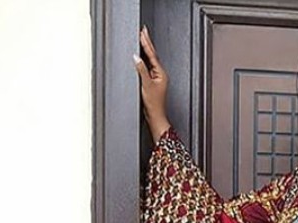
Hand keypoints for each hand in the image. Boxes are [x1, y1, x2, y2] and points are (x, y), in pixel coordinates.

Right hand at [133, 26, 170, 140]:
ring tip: (142, 38)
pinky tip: (140, 56)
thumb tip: (136, 57)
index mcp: (161, 73)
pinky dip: (144, 59)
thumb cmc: (154, 105)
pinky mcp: (152, 82)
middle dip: (147, 42)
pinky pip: (147, 67)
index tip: (143, 33)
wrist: (155, 116)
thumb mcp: (146, 85)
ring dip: (146, 49)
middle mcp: (160, 74)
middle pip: (152, 55)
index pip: (152, 54)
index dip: (147, 43)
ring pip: (150, 60)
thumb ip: (141, 70)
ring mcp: (156, 78)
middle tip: (143, 31)